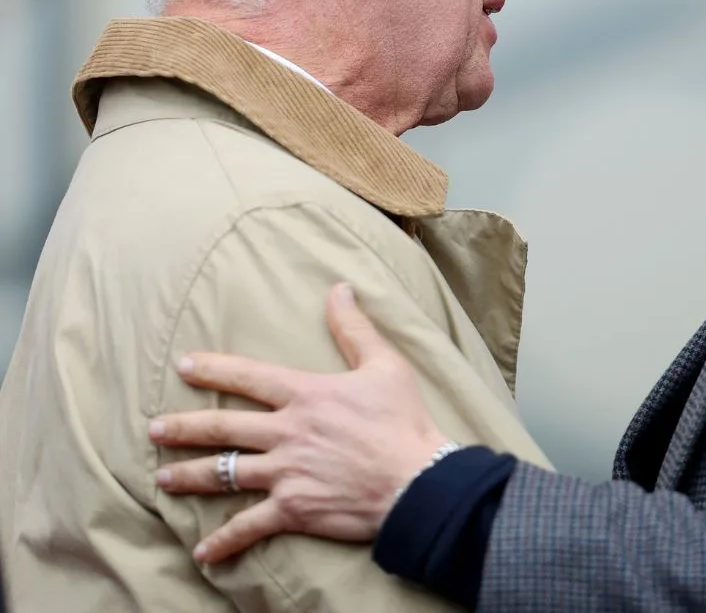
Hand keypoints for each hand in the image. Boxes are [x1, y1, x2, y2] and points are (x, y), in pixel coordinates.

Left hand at [149, 284, 447, 562]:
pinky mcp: (293, 508)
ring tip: (163, 479)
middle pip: (223, 428)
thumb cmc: (404, 421)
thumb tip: (340, 289)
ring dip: (189, 476)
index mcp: (306, 394)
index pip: (249, 377)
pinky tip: (202, 552)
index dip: (214, 369)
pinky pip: (249, 526)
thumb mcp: (385, 364)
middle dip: (183, 428)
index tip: (184, 365)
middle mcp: (287, 432)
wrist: (417, 480)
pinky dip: (223, 541)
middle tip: (153, 429)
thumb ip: (354, 328)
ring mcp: (286, 472)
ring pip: (225, 474)